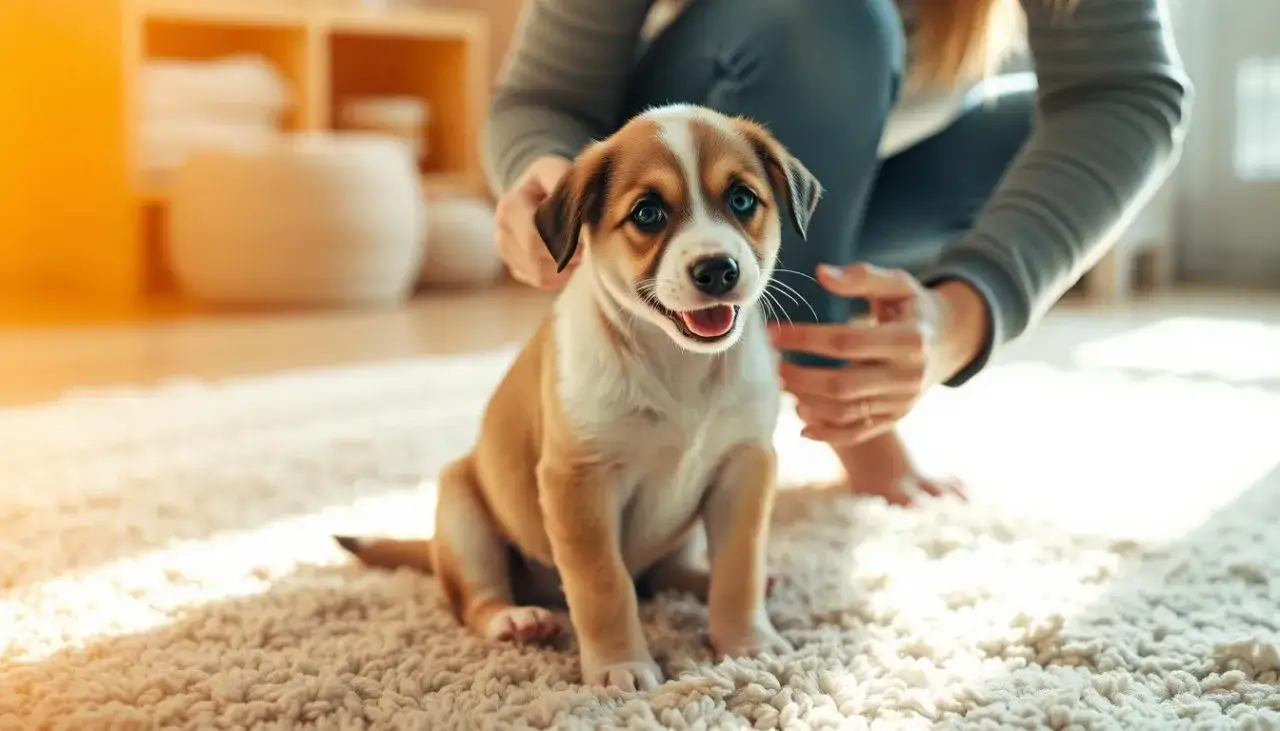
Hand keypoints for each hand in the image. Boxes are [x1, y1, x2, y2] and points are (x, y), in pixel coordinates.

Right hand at [494, 155, 576, 288]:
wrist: (541, 190)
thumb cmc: (553, 179)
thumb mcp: (557, 170)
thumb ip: (563, 185)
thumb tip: (575, 216)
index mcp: (508, 207)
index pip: (534, 237)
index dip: (563, 242)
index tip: (587, 237)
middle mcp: (501, 232)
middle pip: (535, 259)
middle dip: (566, 256)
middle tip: (590, 248)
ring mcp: (506, 254)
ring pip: (538, 275)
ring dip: (565, 268)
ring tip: (582, 252)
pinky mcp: (517, 268)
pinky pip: (541, 282)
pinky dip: (561, 276)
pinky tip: (572, 260)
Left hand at [768, 263, 989, 445]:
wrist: (945, 341)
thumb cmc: (911, 306)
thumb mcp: (897, 284)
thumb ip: (862, 277)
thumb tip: (822, 272)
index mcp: (911, 340)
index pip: (847, 343)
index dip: (805, 339)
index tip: (772, 333)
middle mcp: (909, 376)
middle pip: (843, 385)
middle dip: (801, 377)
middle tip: (771, 364)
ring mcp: (902, 402)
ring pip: (846, 412)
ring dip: (808, 401)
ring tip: (782, 382)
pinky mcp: (895, 418)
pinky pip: (858, 433)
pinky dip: (828, 433)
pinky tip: (801, 422)